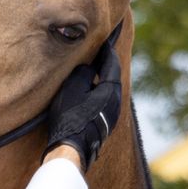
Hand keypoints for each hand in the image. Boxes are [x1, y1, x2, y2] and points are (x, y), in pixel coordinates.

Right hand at [44, 41, 121, 171]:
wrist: (70, 149)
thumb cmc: (70, 117)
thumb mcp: (73, 87)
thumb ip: (84, 72)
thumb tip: (90, 68)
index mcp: (112, 90)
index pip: (112, 64)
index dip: (107, 50)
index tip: (104, 39)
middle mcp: (117, 102)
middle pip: (113, 77)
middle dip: (106, 64)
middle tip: (100, 52)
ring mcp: (112, 116)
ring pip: (110, 90)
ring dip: (102, 79)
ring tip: (94, 70)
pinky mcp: (105, 125)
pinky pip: (105, 102)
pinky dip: (99, 91)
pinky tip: (90, 93)